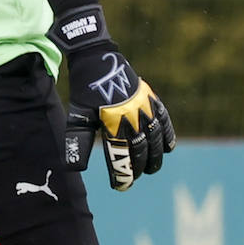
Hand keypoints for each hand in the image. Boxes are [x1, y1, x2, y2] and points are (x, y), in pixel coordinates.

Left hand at [64, 46, 175, 190]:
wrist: (96, 57)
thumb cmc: (84, 88)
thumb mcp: (78, 114)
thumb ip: (78, 142)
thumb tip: (75, 169)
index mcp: (114, 122)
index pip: (121, 156)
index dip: (121, 174)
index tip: (119, 187)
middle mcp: (133, 117)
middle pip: (140, 151)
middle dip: (137, 168)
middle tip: (131, 178)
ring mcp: (145, 108)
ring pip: (156, 140)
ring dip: (155, 157)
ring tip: (150, 170)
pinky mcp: (151, 99)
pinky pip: (164, 121)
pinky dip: (168, 136)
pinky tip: (168, 148)